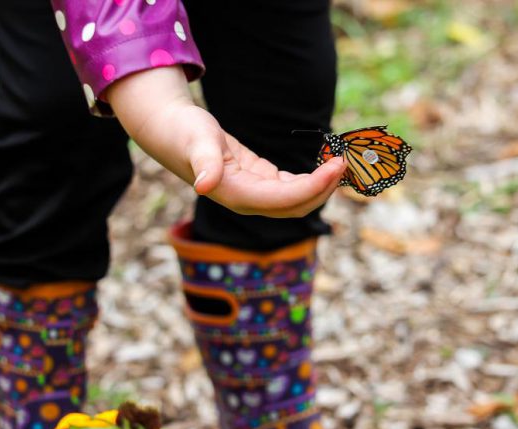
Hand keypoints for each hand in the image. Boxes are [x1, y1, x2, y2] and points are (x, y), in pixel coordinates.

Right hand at [107, 67, 344, 217]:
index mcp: (236, 195)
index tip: (335, 167)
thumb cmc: (184, 132)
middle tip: (345, 162)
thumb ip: (204, 163)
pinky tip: (326, 164)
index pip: (284, 200)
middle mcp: (248, 201)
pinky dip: (311, 179)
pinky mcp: (260, 182)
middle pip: (296, 207)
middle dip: (324, 190)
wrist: (172, 132)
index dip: (313, 187)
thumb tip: (204, 186)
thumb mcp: (196, 141)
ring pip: (297, 201)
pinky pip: (292, 188)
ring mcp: (255, 193)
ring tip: (341, 162)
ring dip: (321, 186)